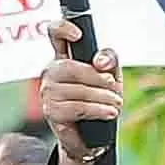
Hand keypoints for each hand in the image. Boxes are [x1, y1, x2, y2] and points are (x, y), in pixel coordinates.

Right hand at [40, 18, 124, 164]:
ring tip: (116, 104)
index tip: (78, 35)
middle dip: (97, 77)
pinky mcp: (52, 112)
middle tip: (114, 86)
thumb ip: (109, 60)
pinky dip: (98, 110)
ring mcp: (48, 92)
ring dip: (102, 97)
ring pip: (77, 89)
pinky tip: (109, 113)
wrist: (93, 136)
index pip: (55, 33)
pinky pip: (77, 107)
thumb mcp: (111, 75)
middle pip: (70, 67)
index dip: (63, 29)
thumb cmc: (100, 100)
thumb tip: (101, 62)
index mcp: (64, 57)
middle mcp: (51, 72)